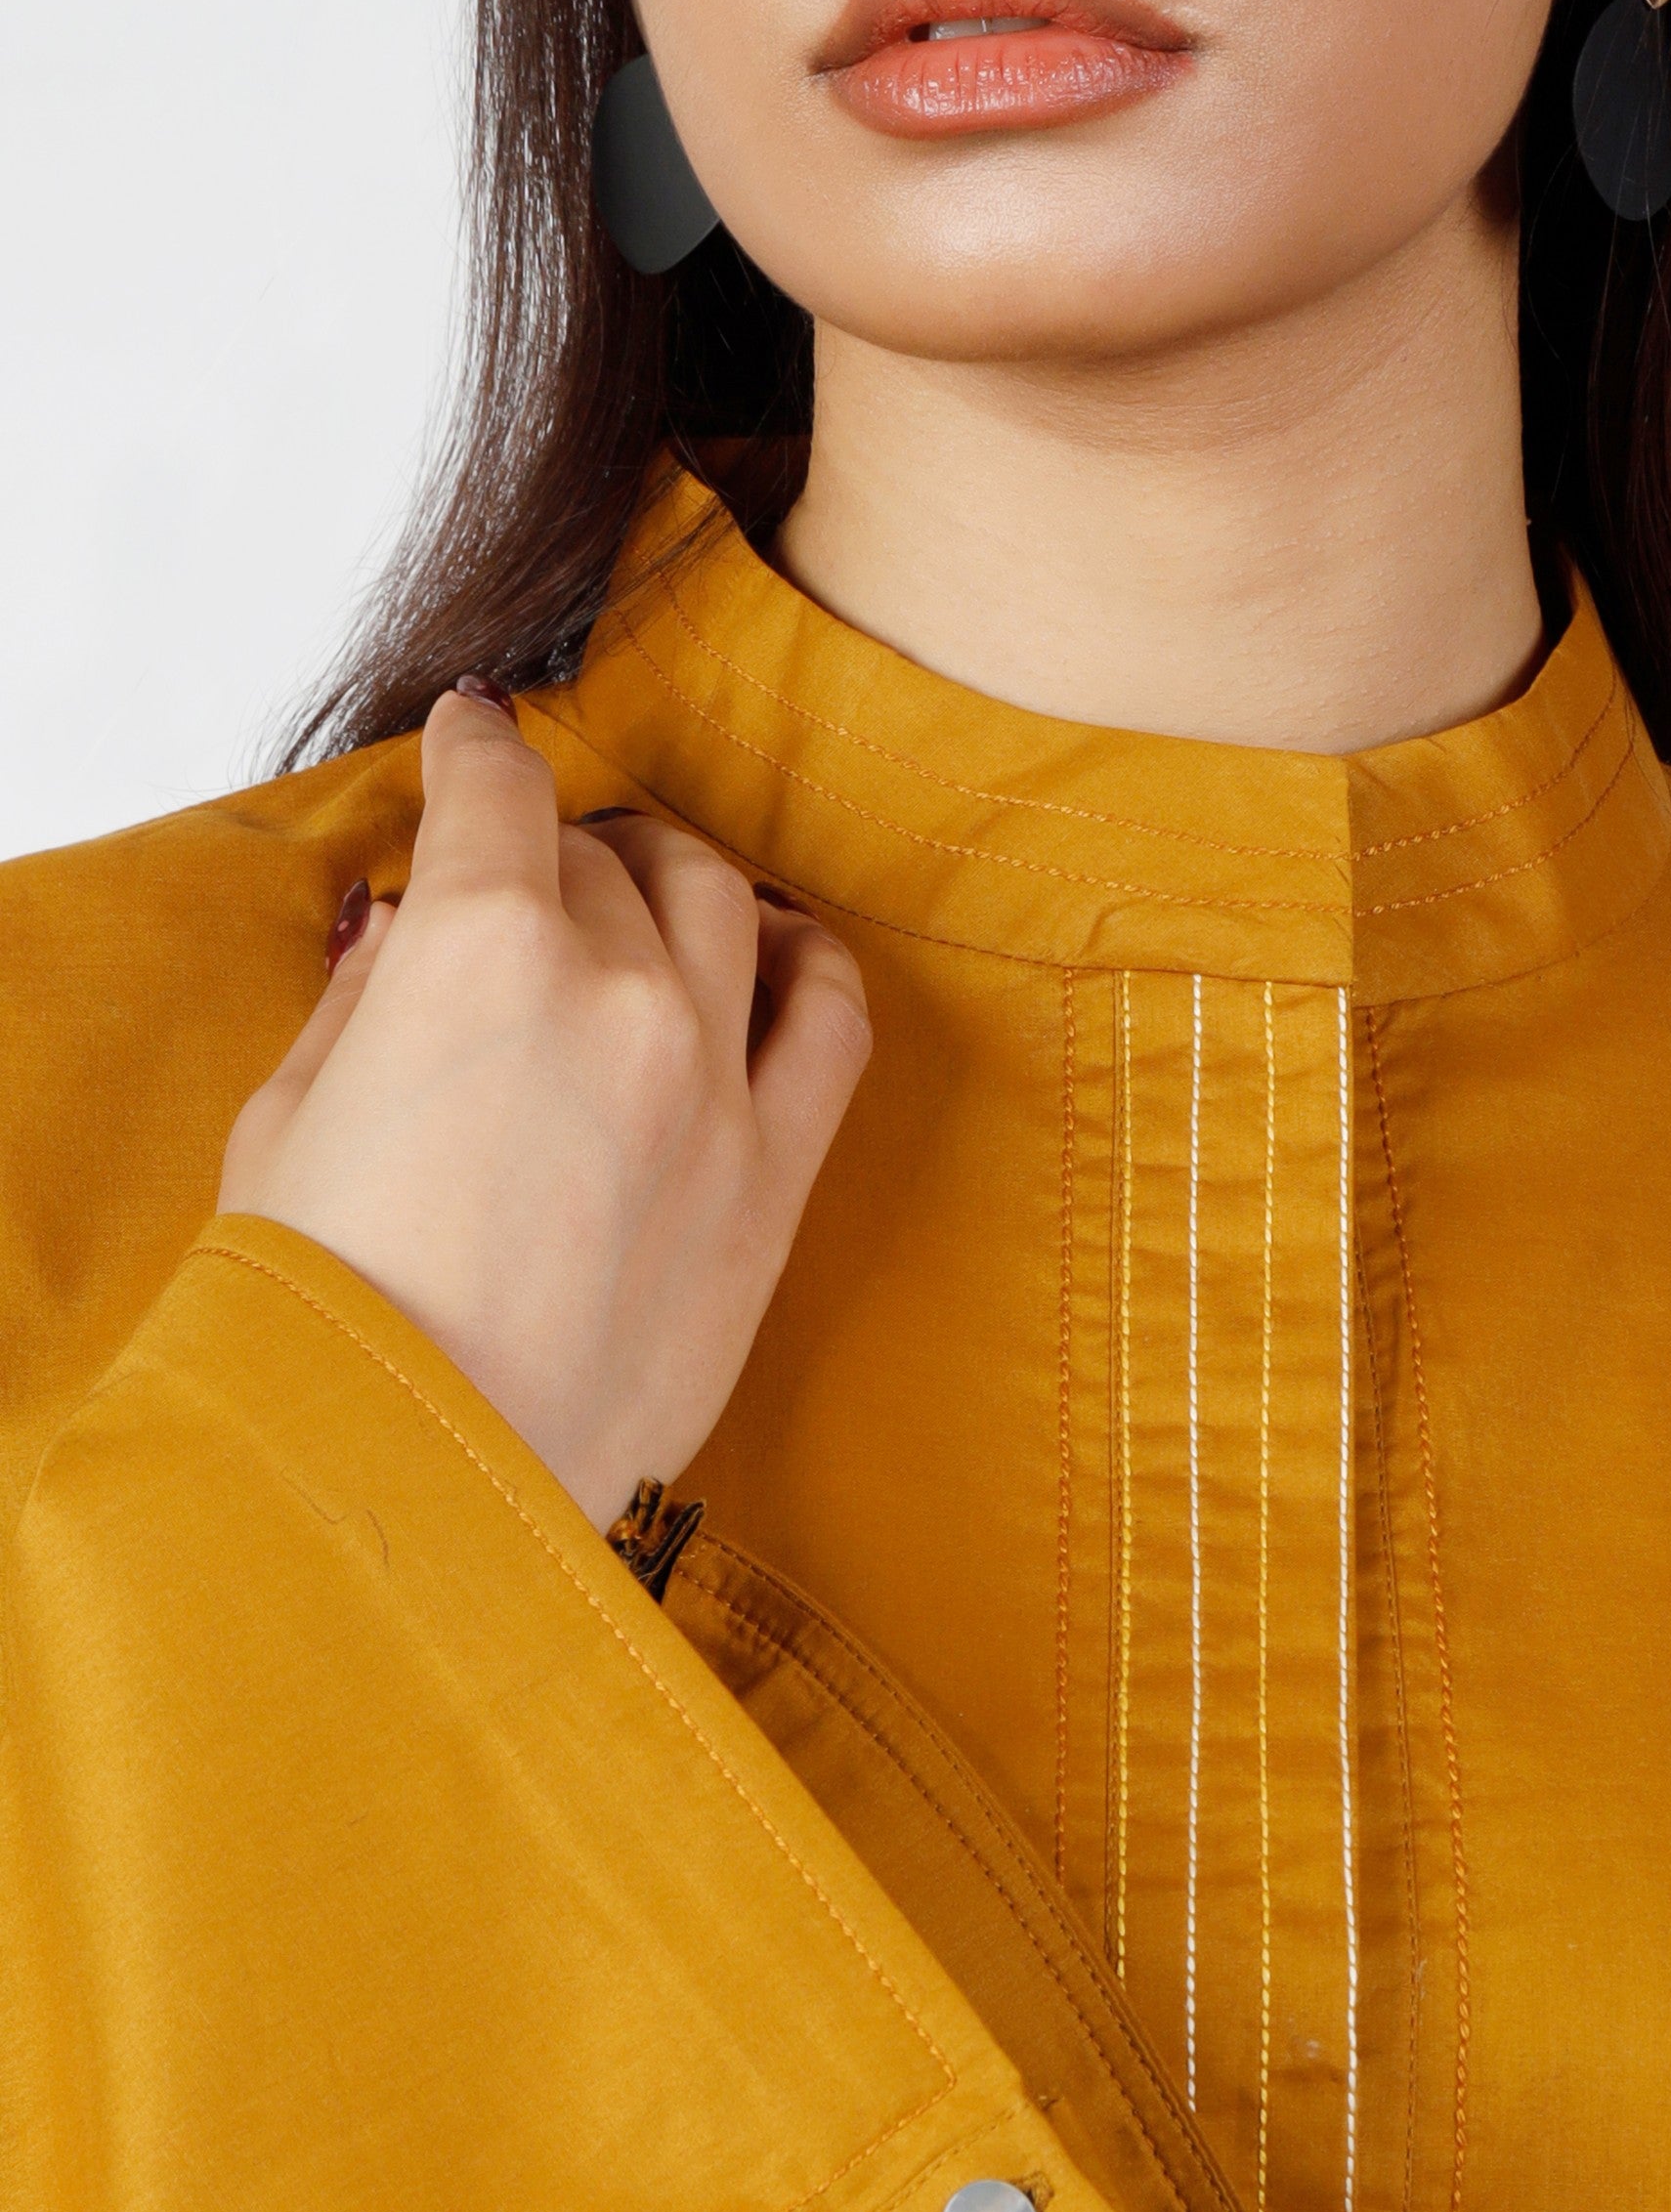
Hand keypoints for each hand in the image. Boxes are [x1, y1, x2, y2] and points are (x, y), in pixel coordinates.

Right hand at [220, 685, 870, 1526]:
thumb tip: (402, 930)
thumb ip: (365, 998)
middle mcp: (614, 989)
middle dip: (557, 848)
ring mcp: (715, 1081)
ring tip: (647, 895)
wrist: (435, 1473)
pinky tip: (776, 953)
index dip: (477, 750)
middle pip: (602, 854)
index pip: (494, 787)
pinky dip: (806, 958)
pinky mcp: (777, 1180)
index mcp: (478, 948)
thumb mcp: (294, 1118)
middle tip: (530, 879)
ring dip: (676, 878)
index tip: (475, 739)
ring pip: (721, 900)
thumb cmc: (339, 1316)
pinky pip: (835, 1015)